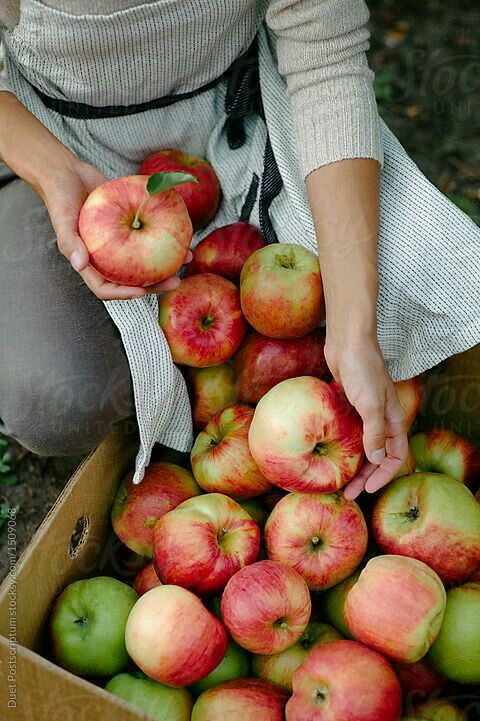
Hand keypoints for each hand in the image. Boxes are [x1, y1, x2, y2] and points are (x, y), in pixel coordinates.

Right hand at [41, 159, 187, 299]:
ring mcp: (120, 244)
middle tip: (176, 280)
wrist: (69, 173)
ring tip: (187, 258)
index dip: (124, 294)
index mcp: (90, 263)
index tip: (142, 292)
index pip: (106, 288)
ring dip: (167, 263)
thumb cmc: (60, 197)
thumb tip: (80, 266)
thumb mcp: (62, 219)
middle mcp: (106, 258)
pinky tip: (181, 235)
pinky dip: (165, 237)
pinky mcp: (131, 227)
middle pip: (133, 280)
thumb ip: (70, 243)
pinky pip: (149, 237)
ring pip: (145, 260)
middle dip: (156, 284)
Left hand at [324, 338, 407, 499]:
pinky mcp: (349, 404)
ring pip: (362, 444)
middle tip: (347, 493)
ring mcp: (365, 411)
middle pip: (377, 455)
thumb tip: (376, 459)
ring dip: (352, 462)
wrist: (348, 342)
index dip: (383, 476)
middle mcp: (382, 418)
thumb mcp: (370, 404)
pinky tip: (326, 452)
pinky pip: (348, 431)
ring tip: (337, 478)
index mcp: (394, 419)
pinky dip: (341, 444)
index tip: (366, 489)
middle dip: (364, 475)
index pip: (395, 456)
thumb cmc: (362, 370)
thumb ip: (375, 433)